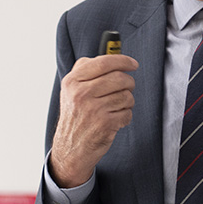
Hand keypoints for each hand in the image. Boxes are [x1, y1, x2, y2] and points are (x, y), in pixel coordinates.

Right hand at [49, 54, 137, 186]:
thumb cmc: (75, 117)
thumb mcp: (71, 91)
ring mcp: (93, 109)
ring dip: (126, 102)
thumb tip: (110, 55)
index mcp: (72, 81)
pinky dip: (125, 116)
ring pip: (126, 95)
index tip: (132, 64)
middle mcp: (81, 94)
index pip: (103, 62)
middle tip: (125, 88)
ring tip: (116, 107)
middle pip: (119, 78)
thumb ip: (87, 71)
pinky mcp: (105, 124)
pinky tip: (114, 120)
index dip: (123, 60)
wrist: (70, 148)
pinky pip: (127, 112)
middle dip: (128, 83)